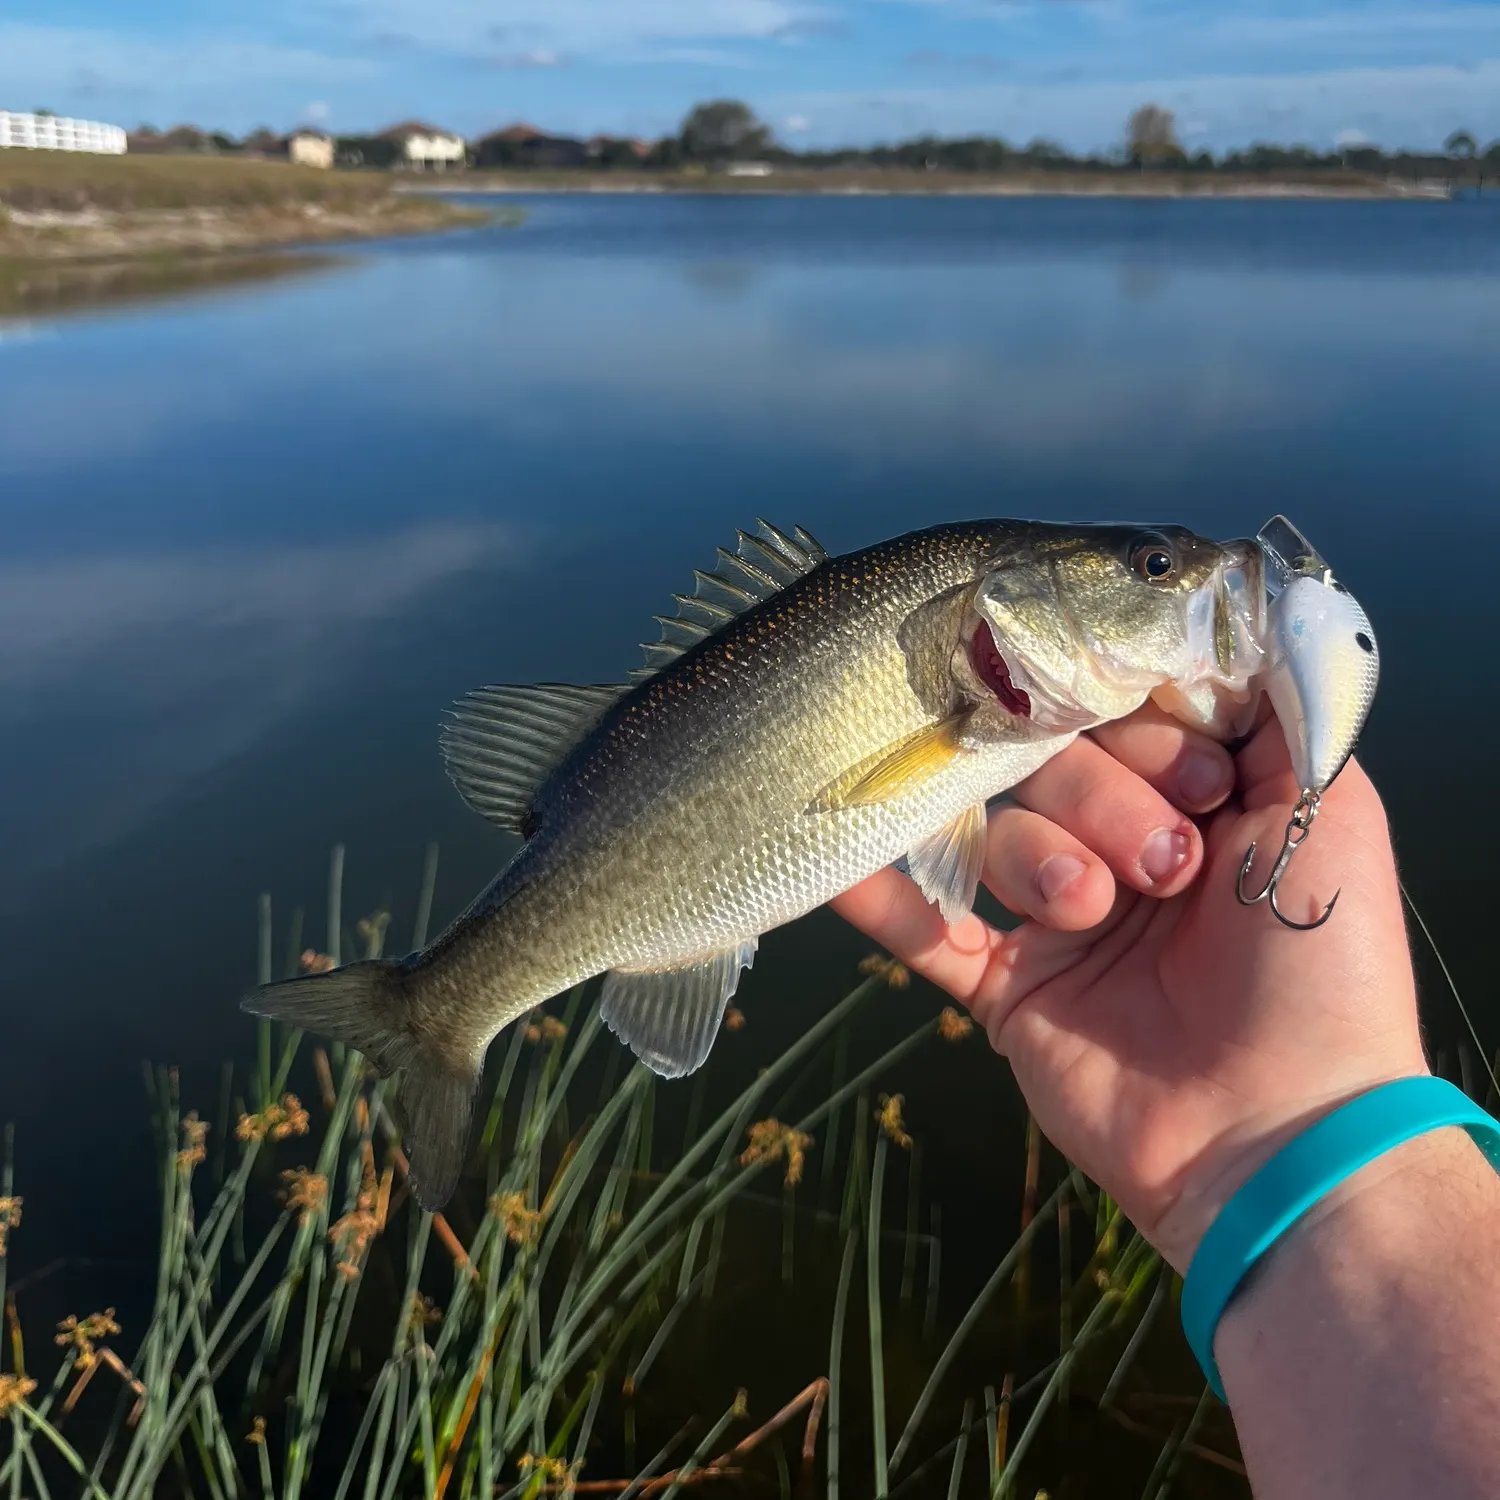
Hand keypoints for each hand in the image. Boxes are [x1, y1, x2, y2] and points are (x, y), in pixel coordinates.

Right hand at [831, 704, 1428, 1270]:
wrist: (1279, 1133)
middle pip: (1053, 760)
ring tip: (1095, 915)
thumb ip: (1278, 710)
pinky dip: (879, 893)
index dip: (1145, 729)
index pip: (1126, 711)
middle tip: (1165, 866)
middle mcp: (1121, 844)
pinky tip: (834, 858)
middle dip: (1103, 799)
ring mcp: (1057, 914)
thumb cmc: (1320, 966)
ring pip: (995, 829)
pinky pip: (922, 926)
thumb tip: (1227, 620)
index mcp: (1197, 802)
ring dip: (1043, 860)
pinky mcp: (1005, 985)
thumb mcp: (1329, 811)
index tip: (1197, 782)